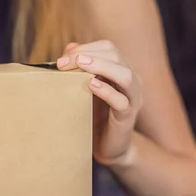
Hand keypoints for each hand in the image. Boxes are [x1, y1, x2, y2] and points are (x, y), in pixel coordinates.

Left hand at [56, 40, 142, 165]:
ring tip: (81, 65)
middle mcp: (131, 80)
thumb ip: (79, 68)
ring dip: (101, 66)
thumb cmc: (94, 114)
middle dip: (89, 55)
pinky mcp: (127, 117)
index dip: (86, 48)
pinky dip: (107, 91)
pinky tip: (92, 85)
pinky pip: (122, 101)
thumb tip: (69, 48)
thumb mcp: (84, 88)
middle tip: (64, 63)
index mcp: (121, 70)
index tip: (63, 57)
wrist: (107, 147)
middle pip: (116, 57)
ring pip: (125, 75)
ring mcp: (132, 98)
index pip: (108, 48)